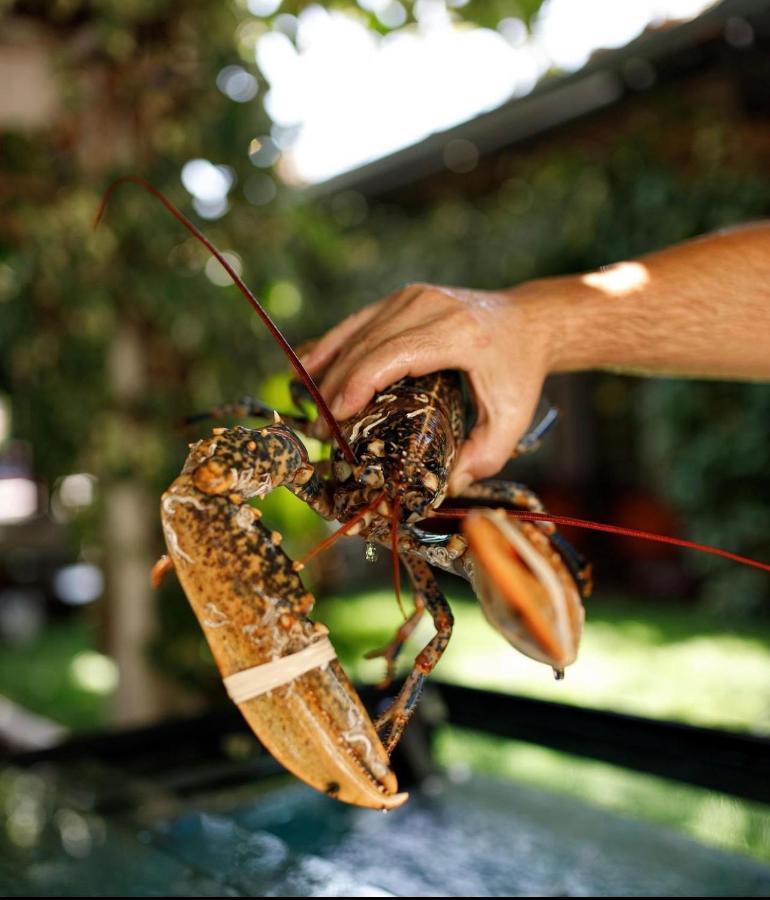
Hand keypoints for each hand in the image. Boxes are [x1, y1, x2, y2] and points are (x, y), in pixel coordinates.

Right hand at [301, 282, 554, 494]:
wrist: (530, 320)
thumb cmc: (519, 369)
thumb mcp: (512, 417)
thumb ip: (485, 455)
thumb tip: (447, 486)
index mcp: (457, 334)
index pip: (393, 355)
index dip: (358, 384)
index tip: (336, 417)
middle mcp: (429, 307)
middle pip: (367, 345)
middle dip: (335, 387)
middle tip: (320, 429)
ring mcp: (413, 296)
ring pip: (356, 331)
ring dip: (327, 367)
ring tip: (308, 406)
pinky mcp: (403, 297)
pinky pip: (358, 321)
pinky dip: (332, 344)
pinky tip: (307, 365)